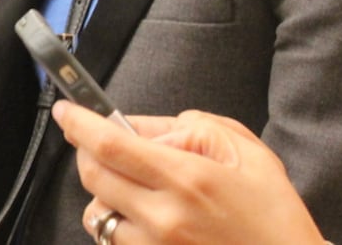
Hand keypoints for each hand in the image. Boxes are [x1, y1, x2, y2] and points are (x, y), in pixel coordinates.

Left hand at [52, 102, 324, 244]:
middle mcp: (164, 216)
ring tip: (136, 188)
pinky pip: (114, 240)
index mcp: (187, 179)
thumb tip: (141, 124)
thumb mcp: (247, 153)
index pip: (110, 145)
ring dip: (104, 193)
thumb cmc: (275, 216)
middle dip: (89, 152)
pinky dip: (119, 223)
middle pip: (93, 176)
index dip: (79, 124)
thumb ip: (191, 128)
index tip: (66, 110)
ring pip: (96, 213)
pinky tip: (147, 217)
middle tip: (104, 143)